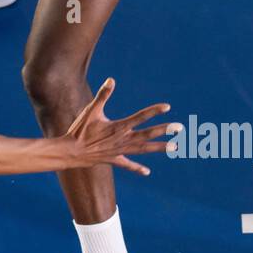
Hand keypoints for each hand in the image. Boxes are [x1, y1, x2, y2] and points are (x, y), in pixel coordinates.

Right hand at [62, 78, 179, 175]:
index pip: (141, 117)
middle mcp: (123, 140)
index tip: (167, 107)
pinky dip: (137, 168)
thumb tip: (112, 80)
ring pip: (144, 149)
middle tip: (180, 128)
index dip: (154, 111)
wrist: (72, 152)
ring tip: (175, 147)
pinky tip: (147, 172)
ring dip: (159, 148)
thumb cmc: (80, 130)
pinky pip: (128, 165)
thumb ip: (103, 95)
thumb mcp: (91, 110)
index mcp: (119, 127)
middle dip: (164, 130)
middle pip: (148, 134)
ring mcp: (120, 151)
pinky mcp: (114, 160)